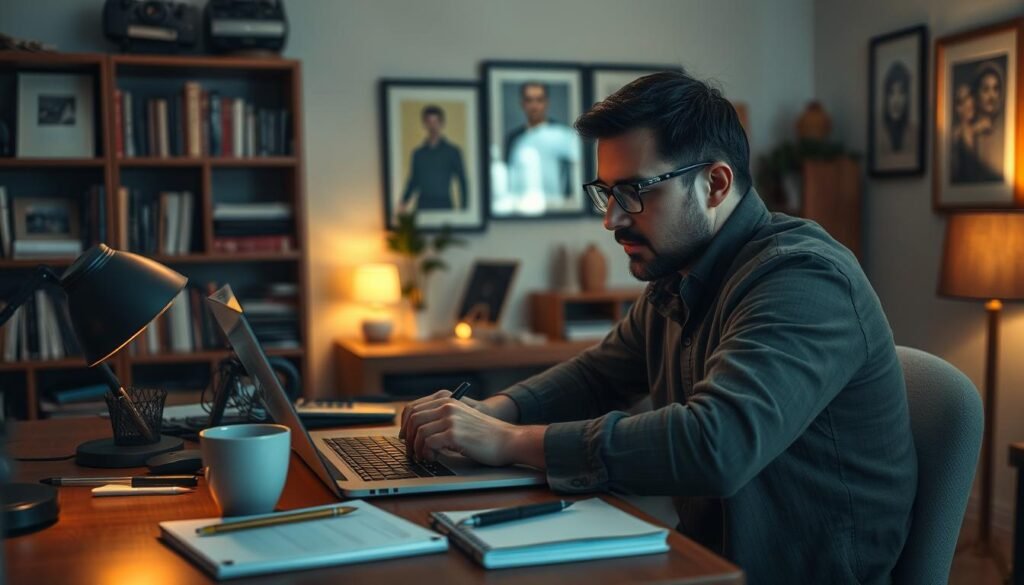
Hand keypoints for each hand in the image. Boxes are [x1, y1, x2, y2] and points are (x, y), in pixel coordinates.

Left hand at [400, 394, 518, 465]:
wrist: (508, 440)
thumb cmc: (485, 435)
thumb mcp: (461, 419)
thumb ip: (442, 419)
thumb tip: (416, 432)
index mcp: (447, 400)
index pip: (413, 408)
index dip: (404, 425)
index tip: (405, 438)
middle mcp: (447, 406)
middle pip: (413, 419)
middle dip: (408, 438)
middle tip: (412, 452)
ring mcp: (450, 418)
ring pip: (419, 432)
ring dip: (417, 448)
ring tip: (425, 457)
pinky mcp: (454, 433)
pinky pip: (428, 443)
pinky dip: (427, 453)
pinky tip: (435, 458)